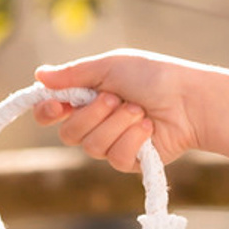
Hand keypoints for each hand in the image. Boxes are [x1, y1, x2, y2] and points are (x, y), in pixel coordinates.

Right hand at [30, 51, 205, 170]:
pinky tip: (149, 127)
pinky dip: (133, 138)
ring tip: (139, 110)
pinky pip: (116, 157)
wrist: (189, 99)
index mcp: (86, 96)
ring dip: (117, 124)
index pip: (51, 112)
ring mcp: (112, 143)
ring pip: (92, 147)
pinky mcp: (130, 160)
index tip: (58, 105)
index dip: (47, 112)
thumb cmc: (152, 76)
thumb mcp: (110, 67)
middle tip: (115, 98)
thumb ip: (74, 74)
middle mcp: (95, 122)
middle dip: (92, 115)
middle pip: (69, 134)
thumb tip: (38, 75)